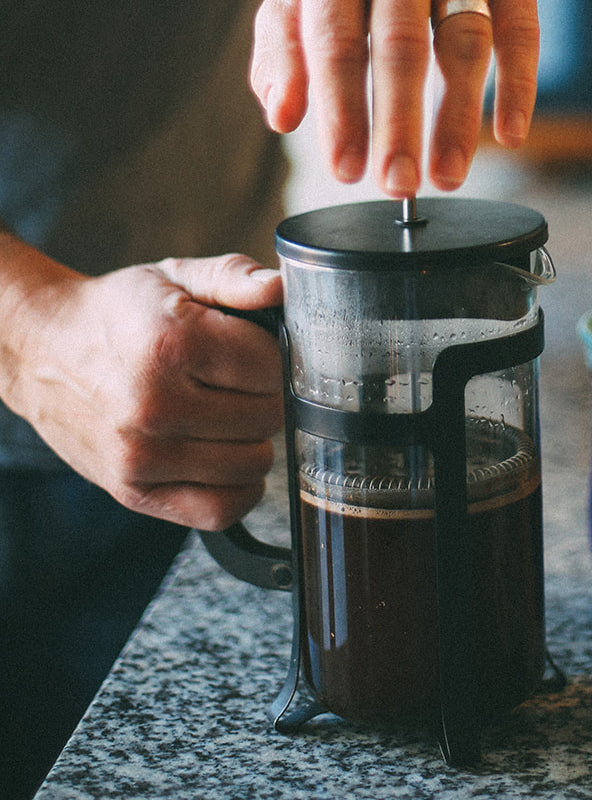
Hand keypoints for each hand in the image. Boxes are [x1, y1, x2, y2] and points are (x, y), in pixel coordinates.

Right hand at [3, 251, 283, 530]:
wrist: (39, 351)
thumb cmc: (118, 314)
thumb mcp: (175, 276)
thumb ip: (235, 277)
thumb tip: (279, 289)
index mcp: (171, 345)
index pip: (274, 368)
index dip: (274, 357)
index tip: (251, 352)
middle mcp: (155, 405)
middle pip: (268, 417)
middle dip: (264, 397)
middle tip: (234, 383)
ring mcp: (143, 456)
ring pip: (254, 464)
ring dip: (251, 441)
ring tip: (223, 416)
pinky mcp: (135, 492)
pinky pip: (221, 510)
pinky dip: (237, 488)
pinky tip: (223, 457)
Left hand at [250, 0, 538, 194]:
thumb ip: (286, 46)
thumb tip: (280, 114)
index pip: (335, 40)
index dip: (340, 108)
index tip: (346, 168)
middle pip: (401, 46)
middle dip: (398, 123)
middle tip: (396, 183)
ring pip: (463, 43)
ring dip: (458, 119)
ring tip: (448, 176)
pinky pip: (520, 29)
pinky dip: (519, 84)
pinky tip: (510, 135)